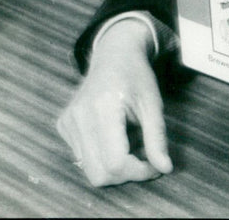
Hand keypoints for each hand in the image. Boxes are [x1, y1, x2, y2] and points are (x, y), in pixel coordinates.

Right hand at [56, 18, 172, 186]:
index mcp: (103, 107)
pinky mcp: (63, 125)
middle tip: (144, 157)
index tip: (155, 165)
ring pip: (90, 171)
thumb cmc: (136, 76)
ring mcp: (68, 121)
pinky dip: (102, 157)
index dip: (139, 172)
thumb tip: (165, 169)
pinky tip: (113, 136)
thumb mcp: (153, 104)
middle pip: (99, 175)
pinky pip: (82, 158)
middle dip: (126, 174)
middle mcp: (79, 116)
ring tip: (129, 142)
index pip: (116, 163)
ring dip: (114, 167)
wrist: (114, 54)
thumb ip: (157, 138)